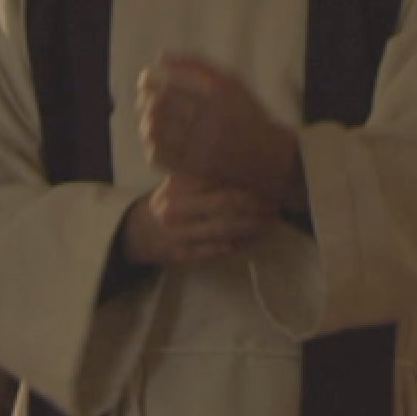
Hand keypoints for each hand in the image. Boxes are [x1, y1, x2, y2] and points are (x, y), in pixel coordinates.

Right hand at [120, 174, 274, 266]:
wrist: (138, 232)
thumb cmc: (171, 200)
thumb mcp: (182, 180)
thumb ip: (208, 172)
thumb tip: (251, 161)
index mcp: (178, 183)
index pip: (219, 177)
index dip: (248, 179)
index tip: (270, 178)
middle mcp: (177, 207)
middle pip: (226, 204)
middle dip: (256, 203)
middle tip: (277, 202)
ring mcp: (179, 233)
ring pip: (226, 230)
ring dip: (254, 226)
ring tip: (273, 220)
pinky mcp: (184, 254)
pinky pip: (220, 250)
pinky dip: (242, 244)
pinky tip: (256, 238)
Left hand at [137, 56, 300, 205]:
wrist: (266, 157)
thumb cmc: (246, 114)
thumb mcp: (231, 83)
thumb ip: (197, 67)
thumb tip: (161, 57)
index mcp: (220, 94)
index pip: (171, 83)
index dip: (151, 80)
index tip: (145, 78)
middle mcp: (211, 118)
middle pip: (161, 105)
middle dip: (145, 99)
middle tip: (143, 98)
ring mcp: (202, 146)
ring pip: (157, 130)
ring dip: (145, 121)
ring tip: (147, 117)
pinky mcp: (196, 168)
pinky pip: (161, 155)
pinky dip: (151, 144)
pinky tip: (154, 138)